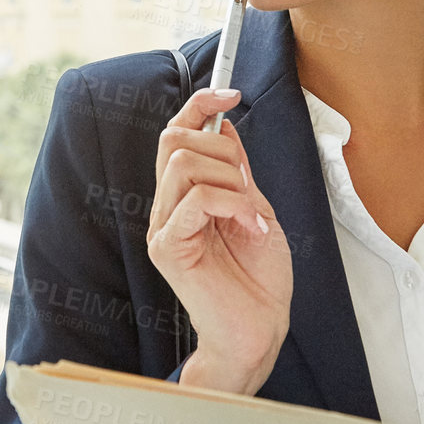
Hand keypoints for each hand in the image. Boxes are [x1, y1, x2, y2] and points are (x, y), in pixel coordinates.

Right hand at [145, 87, 290, 394]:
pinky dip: (232, 205)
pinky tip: (251, 228)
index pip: (175, 133)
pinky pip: (195, 200)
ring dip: (232, 181)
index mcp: (184, 195)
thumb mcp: (255, 208)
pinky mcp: (168, 248)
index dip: (199, 105)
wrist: (260, 329)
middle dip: (224, 150)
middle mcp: (166, 207)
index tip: (230, 94)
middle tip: (250, 187)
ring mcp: (163, 227)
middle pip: (174, 140)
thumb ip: (236, 170)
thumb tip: (222, 124)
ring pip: (184, 164)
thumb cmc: (259, 280)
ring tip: (251, 214)